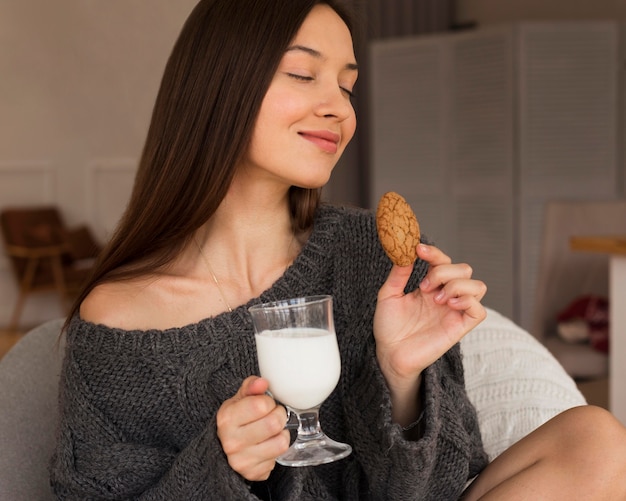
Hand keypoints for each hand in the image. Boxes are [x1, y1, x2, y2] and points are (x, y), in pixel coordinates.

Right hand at [216, 376, 289, 480]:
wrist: (222, 449)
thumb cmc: (236, 420)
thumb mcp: (239, 399)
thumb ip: (251, 386)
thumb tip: (263, 382)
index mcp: (227, 418)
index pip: (261, 405)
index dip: (269, 402)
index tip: (265, 404)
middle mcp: (231, 441)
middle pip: (274, 423)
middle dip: (279, 416)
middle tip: (273, 415)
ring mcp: (241, 461)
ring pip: (281, 442)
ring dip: (282, 434)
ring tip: (272, 431)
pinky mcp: (252, 473)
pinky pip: (278, 458)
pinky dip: (277, 449)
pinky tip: (268, 444)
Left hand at [374, 244, 486, 423]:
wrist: (389, 353)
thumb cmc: (388, 326)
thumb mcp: (388, 295)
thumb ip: (399, 274)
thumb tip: (405, 252)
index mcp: (430, 285)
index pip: (443, 261)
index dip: (434, 252)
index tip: (417, 250)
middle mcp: (445, 295)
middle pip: (464, 269)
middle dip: (444, 271)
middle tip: (424, 286)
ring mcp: (454, 311)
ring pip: (478, 286)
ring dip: (457, 285)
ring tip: (436, 298)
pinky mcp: (460, 327)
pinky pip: (479, 310)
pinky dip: (468, 301)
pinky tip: (448, 303)